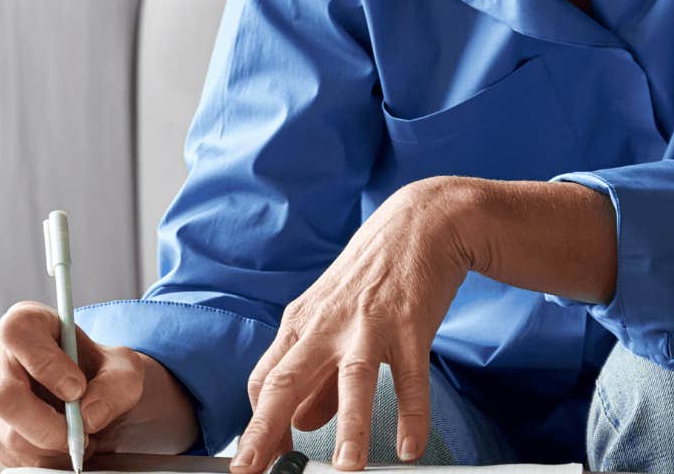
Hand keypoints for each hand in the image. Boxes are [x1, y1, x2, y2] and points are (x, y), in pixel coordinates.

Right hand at [0, 300, 200, 467]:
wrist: (92, 397)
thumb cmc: (100, 373)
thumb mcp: (124, 371)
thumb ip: (115, 386)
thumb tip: (89, 414)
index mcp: (25, 323)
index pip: (17, 335)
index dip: (46, 364)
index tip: (77, 388)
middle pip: (4, 397)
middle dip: (48, 426)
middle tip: (81, 432)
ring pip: (10, 434)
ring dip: (52, 447)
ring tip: (78, 437)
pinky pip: (11, 455)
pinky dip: (44, 458)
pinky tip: (61, 445)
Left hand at [231, 176, 477, 472]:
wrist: (420, 223)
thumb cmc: (372, 276)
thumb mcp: (332, 319)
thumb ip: (316, 376)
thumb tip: (297, 424)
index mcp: (301, 323)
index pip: (264, 380)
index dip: (258, 423)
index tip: (256, 461)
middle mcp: (326, 324)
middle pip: (287, 380)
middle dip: (266, 430)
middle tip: (253, 470)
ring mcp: (368, 324)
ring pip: (352, 380)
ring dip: (348, 427)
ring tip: (346, 469)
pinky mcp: (410, 325)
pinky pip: (411, 378)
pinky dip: (412, 415)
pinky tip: (409, 448)